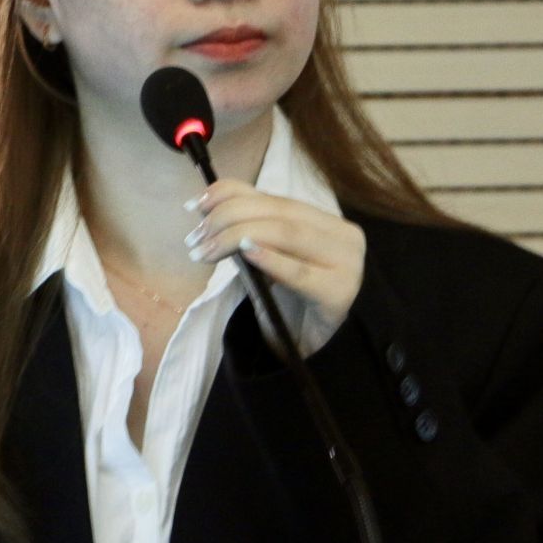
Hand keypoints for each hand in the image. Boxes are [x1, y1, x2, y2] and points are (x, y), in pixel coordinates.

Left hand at [185, 178, 365, 332]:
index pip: (276, 198)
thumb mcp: (266, 258)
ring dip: (237, 237)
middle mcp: (343, 235)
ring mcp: (347, 263)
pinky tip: (246, 252)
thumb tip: (207, 201)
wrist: (312, 348)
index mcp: (326, 222)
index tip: (196, 205)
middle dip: (229, 218)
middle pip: (279, 213)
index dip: (232, 194)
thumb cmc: (288, 302)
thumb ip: (248, 227)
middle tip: (195, 238)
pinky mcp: (340, 293)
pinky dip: (271, 259)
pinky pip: (300, 273)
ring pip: (288, 234)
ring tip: (206, 251)